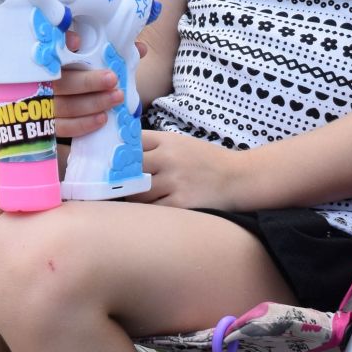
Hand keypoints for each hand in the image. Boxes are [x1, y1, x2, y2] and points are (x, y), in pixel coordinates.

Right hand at [49, 33, 144, 137]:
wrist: (66, 102)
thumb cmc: (81, 75)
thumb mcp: (91, 59)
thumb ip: (111, 53)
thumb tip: (140, 49)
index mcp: (49, 61)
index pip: (50, 52)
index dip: (62, 46)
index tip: (78, 42)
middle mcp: (42, 82)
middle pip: (61, 83)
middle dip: (88, 82)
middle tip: (112, 79)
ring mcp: (42, 105)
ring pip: (65, 106)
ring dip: (92, 103)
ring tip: (116, 98)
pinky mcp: (48, 126)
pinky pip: (63, 128)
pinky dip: (83, 124)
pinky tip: (102, 119)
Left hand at [129, 130, 246, 209]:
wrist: (238, 178)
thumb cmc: (205, 160)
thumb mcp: (180, 143)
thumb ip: (154, 145)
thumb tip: (121, 152)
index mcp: (167, 141)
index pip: (131, 143)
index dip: (119, 153)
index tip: (113, 162)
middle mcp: (168, 159)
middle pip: (129, 168)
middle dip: (123, 177)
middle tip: (119, 184)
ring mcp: (174, 182)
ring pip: (138, 192)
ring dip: (134, 196)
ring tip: (137, 197)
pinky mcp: (181, 203)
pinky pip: (153, 209)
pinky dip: (149, 210)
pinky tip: (153, 207)